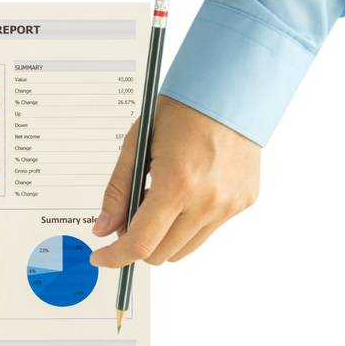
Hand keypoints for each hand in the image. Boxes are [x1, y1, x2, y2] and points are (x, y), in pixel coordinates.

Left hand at [91, 97, 260, 267]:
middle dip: (139, 243)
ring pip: (183, 249)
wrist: (231, 88)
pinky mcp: (243, 202)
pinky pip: (206, 231)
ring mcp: (228, 205)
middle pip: (160, 254)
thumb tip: (103, 229)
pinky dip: (189, 222)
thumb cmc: (183, 109)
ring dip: (165, 236)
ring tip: (163, 199)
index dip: (116, 256)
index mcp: (178, 183)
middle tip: (133, 214)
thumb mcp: (137, 144)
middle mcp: (207, 200)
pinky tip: (189, 191)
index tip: (101, 257)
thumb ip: (118, 191)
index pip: (140, 243)